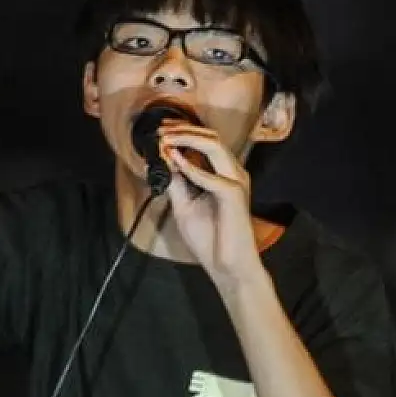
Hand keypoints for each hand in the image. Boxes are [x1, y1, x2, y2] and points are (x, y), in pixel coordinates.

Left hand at [159, 122, 264, 292]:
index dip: (182, 132)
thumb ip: (176, 182)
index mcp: (223, 173)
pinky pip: (212, 177)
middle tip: (160, 130)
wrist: (228, 266)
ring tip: (165, 140)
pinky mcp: (234, 196)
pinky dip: (192, 168)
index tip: (160, 131)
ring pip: (215, 147)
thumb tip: (161, 160)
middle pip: (211, 138)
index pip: (206, 141)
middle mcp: (233, 172)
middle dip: (183, 130)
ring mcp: (236, 182)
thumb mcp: (183, 205)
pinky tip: (175, 162)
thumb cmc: (210, 238)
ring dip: (187, 140)